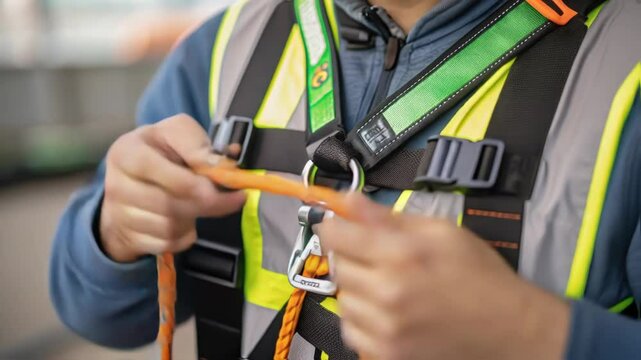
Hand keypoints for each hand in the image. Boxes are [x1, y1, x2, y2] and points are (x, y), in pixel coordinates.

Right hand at [100, 114, 245, 262]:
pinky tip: (186, 220)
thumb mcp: (177, 134)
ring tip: (198, 203)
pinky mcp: (129, 237)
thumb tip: (221, 166)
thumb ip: (198, 145)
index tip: (224, 187)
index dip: (192, 182)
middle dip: (206, 203)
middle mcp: (116, 184)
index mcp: (126, 152)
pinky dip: (185, 235)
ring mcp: (120, 215)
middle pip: (167, 204)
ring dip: (194, 218)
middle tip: (232, 199)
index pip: (155, 169)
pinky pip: (168, 243)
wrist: (132, 181)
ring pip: (169, 227)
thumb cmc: (161, 152)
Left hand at [318, 194, 569, 359]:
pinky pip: (350, 329)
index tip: (338, 226)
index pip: (337, 235)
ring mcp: (385, 327)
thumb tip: (351, 201)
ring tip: (385, 284)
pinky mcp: (387, 353)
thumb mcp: (439, 231)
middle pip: (336, 265)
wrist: (508, 327)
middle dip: (349, 255)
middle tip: (374, 256)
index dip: (334, 226)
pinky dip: (360, 318)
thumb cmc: (478, 276)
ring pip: (341, 299)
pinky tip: (384, 310)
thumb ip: (388, 217)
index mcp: (400, 254)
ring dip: (355, 288)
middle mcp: (387, 293)